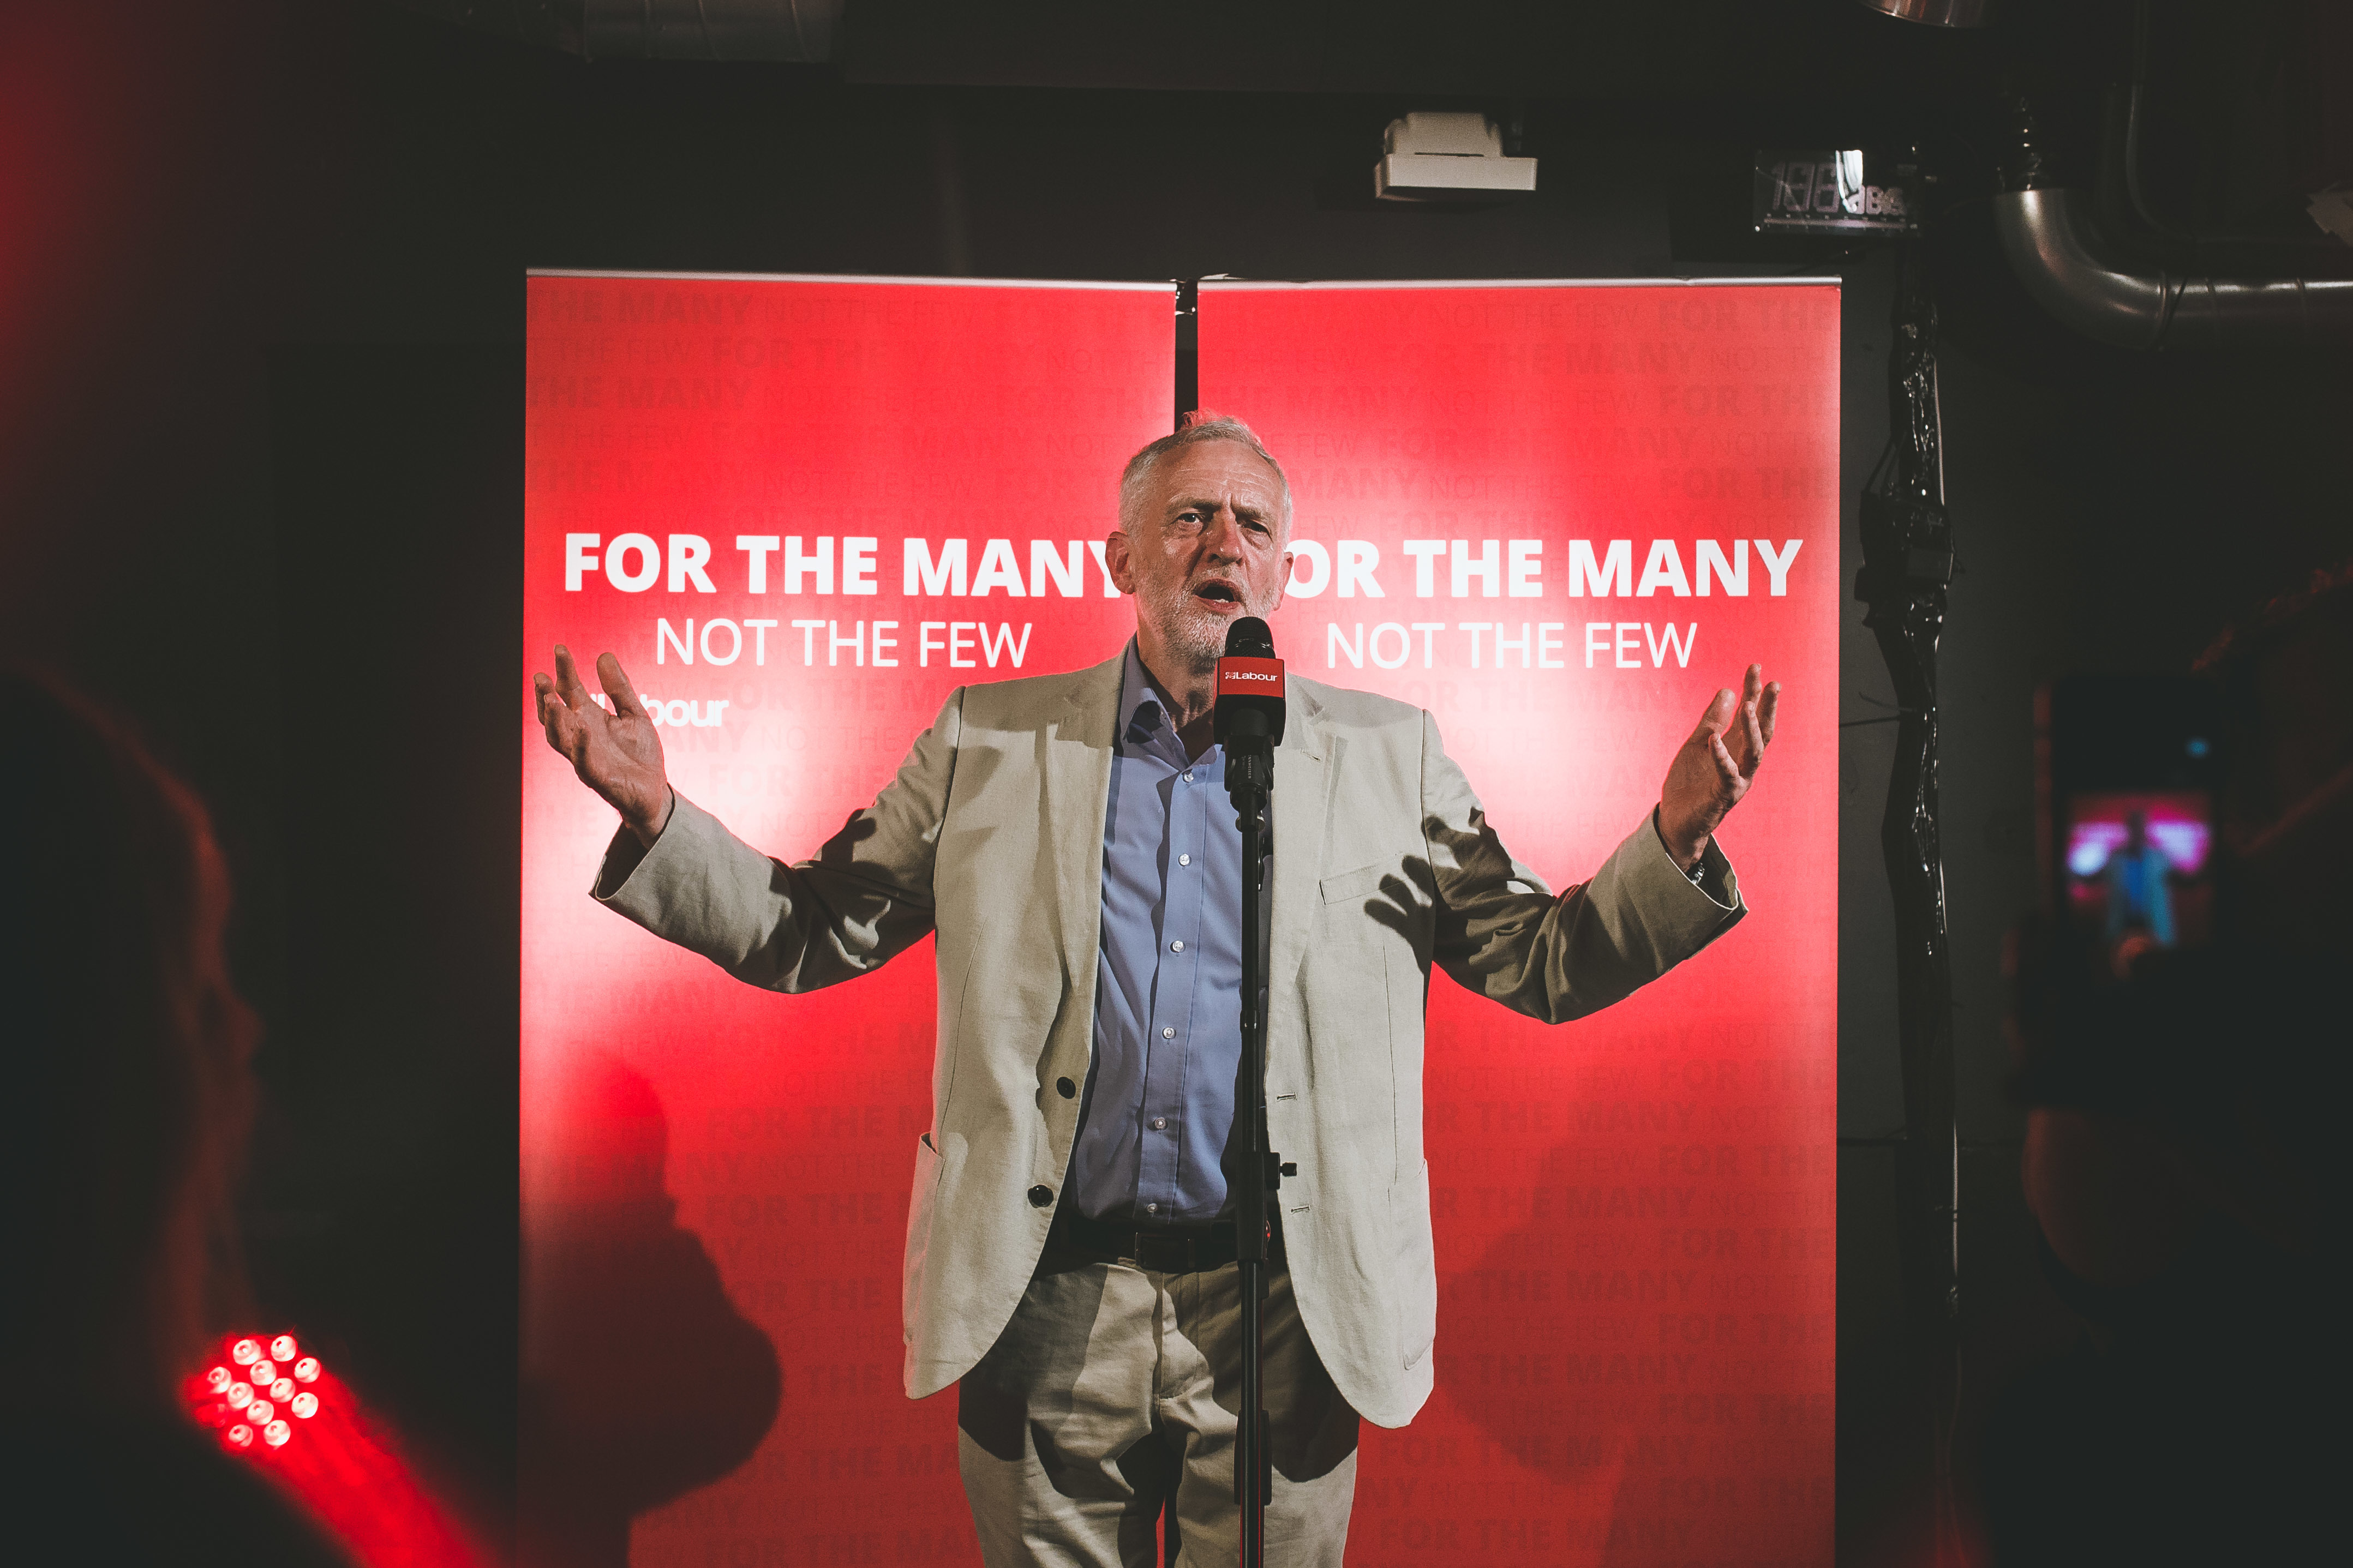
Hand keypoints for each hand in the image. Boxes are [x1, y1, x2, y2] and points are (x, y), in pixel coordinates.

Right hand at [532, 645, 672, 845]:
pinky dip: (582, 746)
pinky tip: (582, 729)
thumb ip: (619, 688)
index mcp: (589, 718)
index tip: (560, 649)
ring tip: (551, 700)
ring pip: (560, 738)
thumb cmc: (640, 753)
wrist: (654, 790)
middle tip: (541, 677)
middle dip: (546, 696)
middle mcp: (581, 736)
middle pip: (556, 714)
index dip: (564, 671)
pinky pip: (584, 762)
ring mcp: (586, 756)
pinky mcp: (597, 777)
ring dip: (554, 720)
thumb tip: (604, 655)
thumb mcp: (633, 714)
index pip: (570, 691)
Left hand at [1657, 664, 1778, 868]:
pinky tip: (1714, 739)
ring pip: (1753, 753)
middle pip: (1762, 732)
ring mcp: (1736, 781)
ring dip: (1752, 729)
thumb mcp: (1697, 743)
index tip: (1755, 668)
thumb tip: (1727, 690)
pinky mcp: (1722, 797)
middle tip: (1773, 684)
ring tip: (1749, 706)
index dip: (1754, 692)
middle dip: (1767, 708)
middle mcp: (1743, 764)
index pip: (1750, 716)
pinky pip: (1726, 775)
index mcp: (1736, 748)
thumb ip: (1712, 720)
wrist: (1676, 819)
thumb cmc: (1689, 782)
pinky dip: (1720, 757)